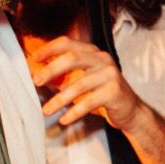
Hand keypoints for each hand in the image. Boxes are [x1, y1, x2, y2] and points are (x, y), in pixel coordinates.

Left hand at [29, 37, 147, 131]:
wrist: (130, 111)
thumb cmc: (102, 94)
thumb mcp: (82, 80)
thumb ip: (63, 76)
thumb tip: (37, 75)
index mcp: (92, 52)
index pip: (68, 43)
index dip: (49, 49)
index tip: (34, 58)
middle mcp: (102, 59)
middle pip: (72, 59)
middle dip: (51, 70)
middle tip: (36, 82)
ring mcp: (110, 74)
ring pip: (79, 85)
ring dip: (59, 99)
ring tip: (46, 110)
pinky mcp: (114, 91)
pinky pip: (89, 102)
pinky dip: (74, 112)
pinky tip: (64, 119)